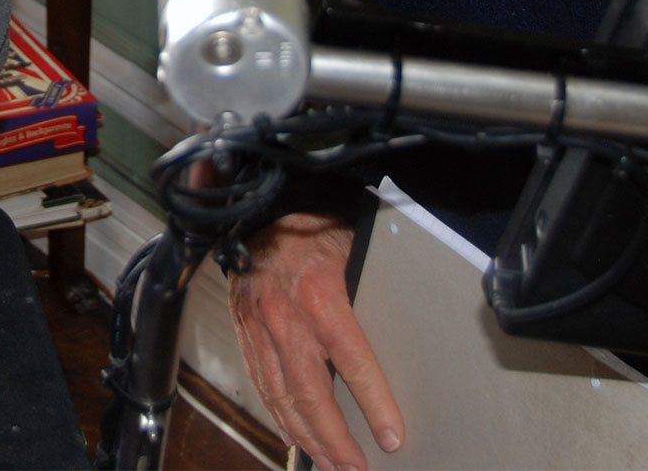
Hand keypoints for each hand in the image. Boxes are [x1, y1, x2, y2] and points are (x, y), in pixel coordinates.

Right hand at [229, 212, 404, 470]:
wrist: (256, 203)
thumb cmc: (313, 219)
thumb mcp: (352, 245)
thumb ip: (370, 288)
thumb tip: (405, 325)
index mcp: (320, 294)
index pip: (353, 363)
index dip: (374, 405)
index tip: (393, 438)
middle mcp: (284, 317)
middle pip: (311, 395)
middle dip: (335, 441)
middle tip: (356, 470)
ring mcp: (258, 326)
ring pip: (281, 396)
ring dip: (307, 436)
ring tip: (331, 463)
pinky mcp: (242, 328)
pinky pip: (259, 381)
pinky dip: (277, 413)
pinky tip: (294, 433)